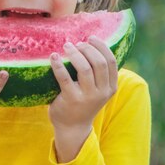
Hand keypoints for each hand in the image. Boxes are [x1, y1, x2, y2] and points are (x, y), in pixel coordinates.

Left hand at [48, 36, 117, 161]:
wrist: (72, 126)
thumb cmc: (83, 102)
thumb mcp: (97, 89)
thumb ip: (98, 73)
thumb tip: (89, 44)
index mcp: (111, 87)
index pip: (111, 61)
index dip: (101, 46)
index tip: (91, 37)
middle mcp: (102, 92)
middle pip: (99, 62)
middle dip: (88, 48)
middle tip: (77, 43)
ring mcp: (87, 96)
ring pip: (85, 68)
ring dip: (75, 53)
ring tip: (67, 46)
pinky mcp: (71, 99)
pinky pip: (64, 77)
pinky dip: (58, 64)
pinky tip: (53, 56)